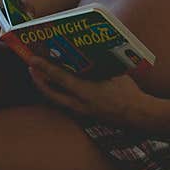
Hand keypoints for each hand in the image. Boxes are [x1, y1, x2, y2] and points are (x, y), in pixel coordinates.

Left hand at [27, 57, 155, 128]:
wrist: (137, 115)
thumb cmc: (127, 92)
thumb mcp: (112, 73)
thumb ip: (97, 65)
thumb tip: (86, 54)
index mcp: (85, 90)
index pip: (59, 77)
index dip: (44, 68)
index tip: (32, 60)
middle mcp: (79, 103)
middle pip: (51, 93)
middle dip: (39, 80)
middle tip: (32, 68)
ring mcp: (81, 111)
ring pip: (57, 100)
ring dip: (47, 88)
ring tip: (42, 76)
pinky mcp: (86, 115)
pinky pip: (66, 104)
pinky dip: (59, 95)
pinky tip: (59, 88)